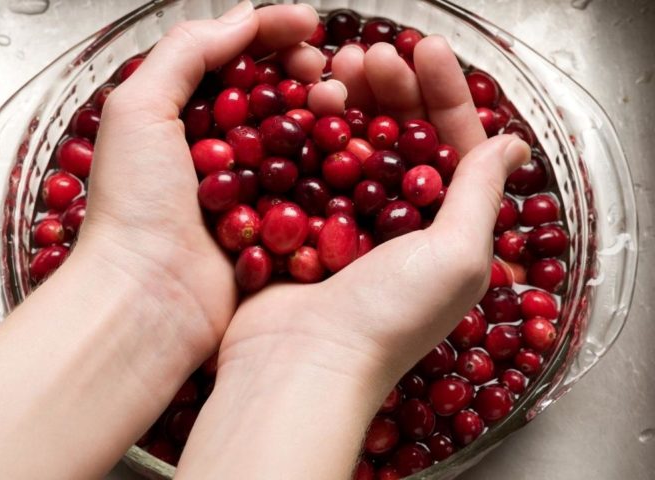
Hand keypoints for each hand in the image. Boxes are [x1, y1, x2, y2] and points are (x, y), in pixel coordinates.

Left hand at [78, 1, 326, 371]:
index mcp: (184, 119)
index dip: (271, 37)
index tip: (310, 23)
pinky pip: (311, 187)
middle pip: (273, 96)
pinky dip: (332, 164)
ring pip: (299, 138)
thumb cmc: (134, 204)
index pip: (235, 63)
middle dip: (303, 72)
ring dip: (323, 115)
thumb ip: (186, 52)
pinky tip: (350, 147)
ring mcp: (251, 190)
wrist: (149, 296)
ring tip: (340, 102)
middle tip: (325, 69)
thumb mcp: (139, 109)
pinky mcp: (275, 226)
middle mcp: (220, 152)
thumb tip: (243, 17)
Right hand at [176, 33, 529, 479]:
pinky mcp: (302, 224)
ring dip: (347, 103)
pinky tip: (304, 103)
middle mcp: (398, 223)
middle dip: (390, 90)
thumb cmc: (389, 318)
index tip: (427, 52)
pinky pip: (310, 167)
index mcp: (444, 229)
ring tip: (334, 70)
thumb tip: (513, 146)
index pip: (452, 147)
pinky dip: (309, 133)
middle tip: (370, 53)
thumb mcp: (457, 256)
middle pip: (399, 139)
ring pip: (352, 145)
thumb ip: (481, 193)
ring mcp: (346, 222)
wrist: (300, 363)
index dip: (443, 97)